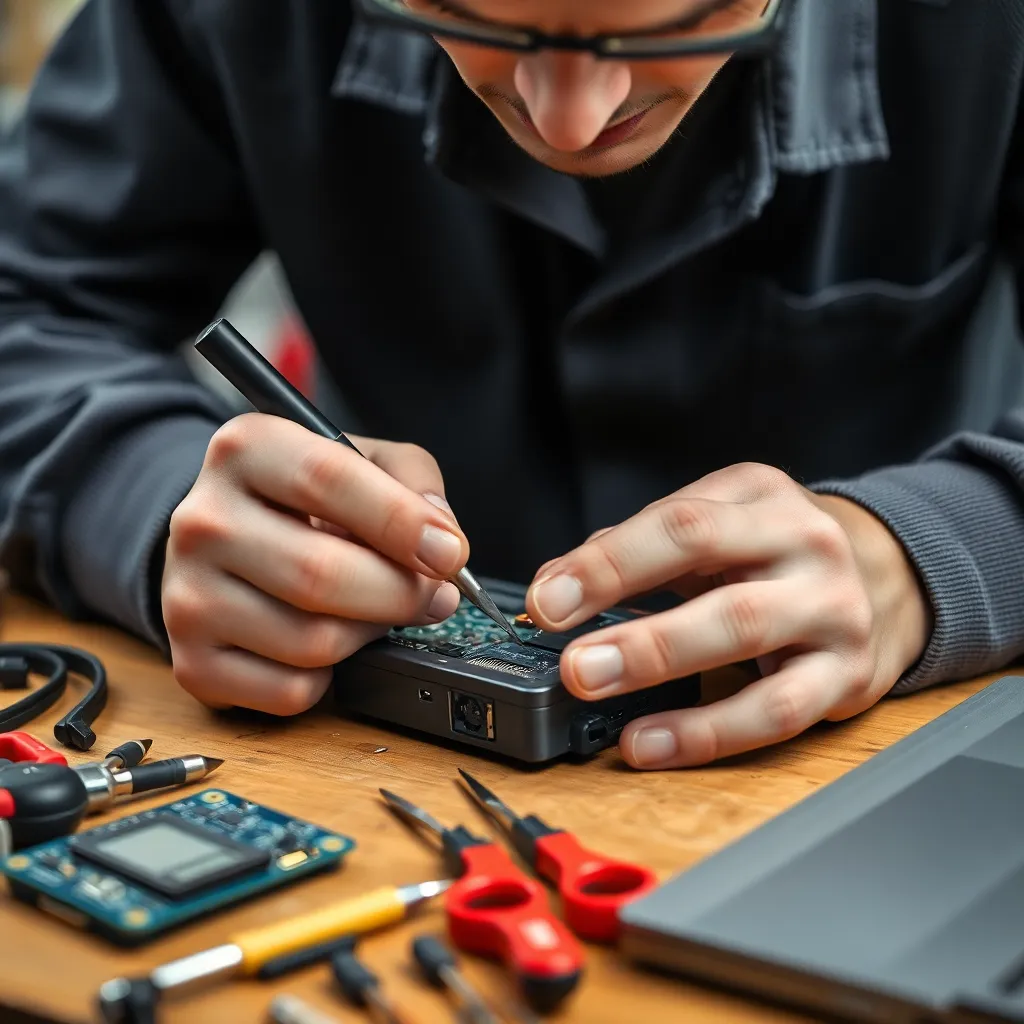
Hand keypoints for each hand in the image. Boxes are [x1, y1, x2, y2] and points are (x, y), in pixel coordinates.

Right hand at [162, 414, 466, 714]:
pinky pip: (291, 691)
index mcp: (246, 449)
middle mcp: (204, 520)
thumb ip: (412, 480)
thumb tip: (442, 538)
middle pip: (321, 574)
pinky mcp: (192, 663)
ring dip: (370, 634)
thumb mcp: (363, 460)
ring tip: (379, 612)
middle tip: (434, 595)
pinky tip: (328, 644)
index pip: (327, 479)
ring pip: (312, 641)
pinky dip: (330, 678)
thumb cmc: (303, 501)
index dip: (400, 521)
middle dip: (400, 593)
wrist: (225, 545)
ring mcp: (187, 596)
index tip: (448, 553)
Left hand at [525, 464, 931, 769]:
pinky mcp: (847, 676)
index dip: (606, 564)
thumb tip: (562, 583)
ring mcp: (831, 610)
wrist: (889, 573)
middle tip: (571, 657)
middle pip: (714, 576)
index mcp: (760, 497)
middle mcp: (803, 544)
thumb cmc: (779, 549)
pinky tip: (648, 742)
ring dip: (660, 666)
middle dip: (635, 620)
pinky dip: (705, 733)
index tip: (549, 600)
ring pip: (743, 635)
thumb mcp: (722, 519)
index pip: (678, 524)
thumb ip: (643, 544)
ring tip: (596, 689)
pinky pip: (773, 712)